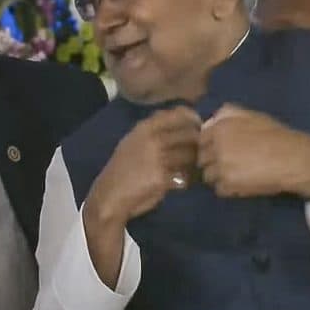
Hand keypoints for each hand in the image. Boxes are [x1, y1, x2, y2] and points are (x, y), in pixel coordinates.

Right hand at [84, 106, 201, 228]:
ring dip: (194, 163)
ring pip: (191, 155)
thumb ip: (153, 131)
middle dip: (198, 144)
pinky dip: (186, 180)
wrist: (110, 194)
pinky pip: (185, 176)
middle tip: (199, 152)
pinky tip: (180, 183)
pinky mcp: (162, 178)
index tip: (198, 126)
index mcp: (145, 128)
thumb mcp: (133, 142)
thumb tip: (182, 122)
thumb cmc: (123, 168)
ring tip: (190, 169)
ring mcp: (158, 158)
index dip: (193, 119)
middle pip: (190, 134)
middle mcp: (153, 139)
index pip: (179, 114)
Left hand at [198, 103, 309, 198]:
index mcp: (220, 128)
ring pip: (208, 175)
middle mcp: (217, 147)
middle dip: (213, 162)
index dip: (211, 146)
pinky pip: (219, 189)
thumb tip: (211, 120)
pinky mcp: (229, 184)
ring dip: (219, 176)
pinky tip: (242, 183)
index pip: (201, 140)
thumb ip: (229, 114)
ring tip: (236, 174)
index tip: (222, 150)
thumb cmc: (277, 136)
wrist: (295, 159)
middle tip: (230, 164)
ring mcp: (221, 167)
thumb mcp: (253, 116)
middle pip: (202, 159)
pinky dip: (228, 189)